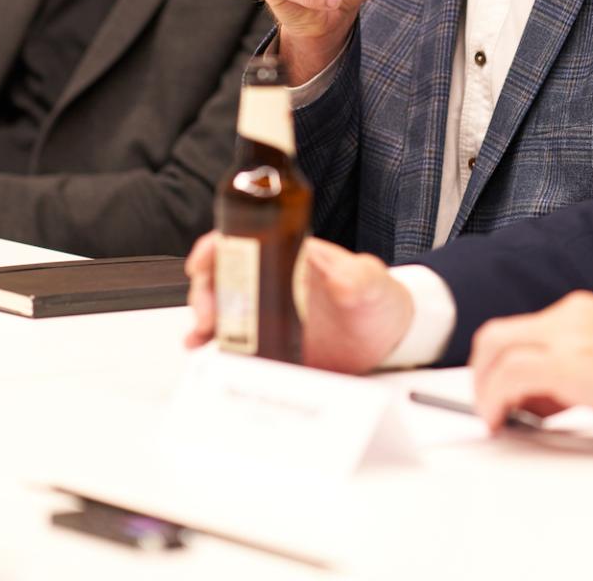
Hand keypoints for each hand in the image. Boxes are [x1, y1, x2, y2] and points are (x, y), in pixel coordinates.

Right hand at [184, 234, 411, 371]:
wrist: (390, 339)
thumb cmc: (377, 300)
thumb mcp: (370, 282)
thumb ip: (358, 277)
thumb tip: (343, 277)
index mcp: (290, 256)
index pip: (242, 240)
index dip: (216, 248)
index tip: (202, 263)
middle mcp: (273, 282)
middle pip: (223, 278)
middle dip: (206, 292)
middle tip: (209, 315)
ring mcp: (269, 314)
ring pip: (223, 311)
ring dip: (205, 320)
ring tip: (202, 336)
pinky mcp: (270, 343)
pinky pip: (235, 344)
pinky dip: (216, 347)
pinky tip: (209, 352)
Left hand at [469, 291, 592, 443]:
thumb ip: (570, 371)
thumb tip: (534, 398)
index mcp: (583, 311)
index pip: (516, 330)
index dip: (496, 366)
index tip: (499, 397)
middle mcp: (574, 315)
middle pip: (496, 336)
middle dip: (481, 376)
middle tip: (489, 409)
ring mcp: (573, 335)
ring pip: (496, 350)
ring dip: (486, 389)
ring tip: (499, 419)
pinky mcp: (575, 363)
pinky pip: (510, 375)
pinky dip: (493, 400)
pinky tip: (502, 421)